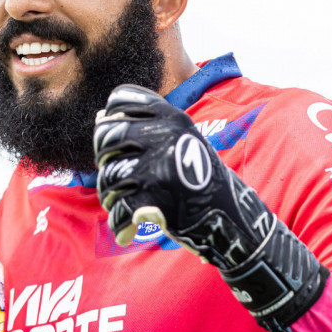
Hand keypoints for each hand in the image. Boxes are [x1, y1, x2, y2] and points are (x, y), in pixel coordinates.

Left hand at [92, 85, 328, 331]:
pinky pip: (119, 210)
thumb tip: (99, 116)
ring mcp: (161, 169)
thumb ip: (145, 128)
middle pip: (107, 136)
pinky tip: (127, 231)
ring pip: (109, 176)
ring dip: (109, 195)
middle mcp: (166, 137)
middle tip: (115, 178)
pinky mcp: (157, 201)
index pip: (120, 100)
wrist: (232, 220)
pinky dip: (119, 225)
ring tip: (119, 205)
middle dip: (103, 159)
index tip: (116, 142)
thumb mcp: (182, 142)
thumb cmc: (200, 179)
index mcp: (172, 117)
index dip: (109, 120)